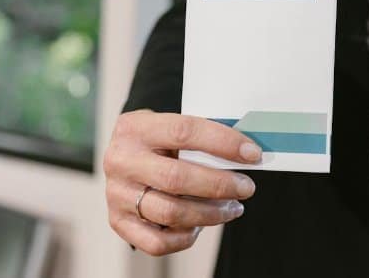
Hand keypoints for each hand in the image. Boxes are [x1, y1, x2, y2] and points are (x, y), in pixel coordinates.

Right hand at [104, 110, 261, 255]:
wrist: (122, 155)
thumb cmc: (156, 141)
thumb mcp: (169, 126)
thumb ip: (200, 137)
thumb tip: (245, 153)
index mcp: (135, 128)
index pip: (184, 131)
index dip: (223, 143)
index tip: (252, 154)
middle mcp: (121, 160)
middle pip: (177, 178)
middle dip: (220, 185)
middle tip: (246, 188)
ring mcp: (116, 194)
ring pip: (170, 213)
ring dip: (210, 214)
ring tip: (231, 208)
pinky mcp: (118, 221)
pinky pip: (157, 242)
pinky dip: (185, 237)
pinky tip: (199, 226)